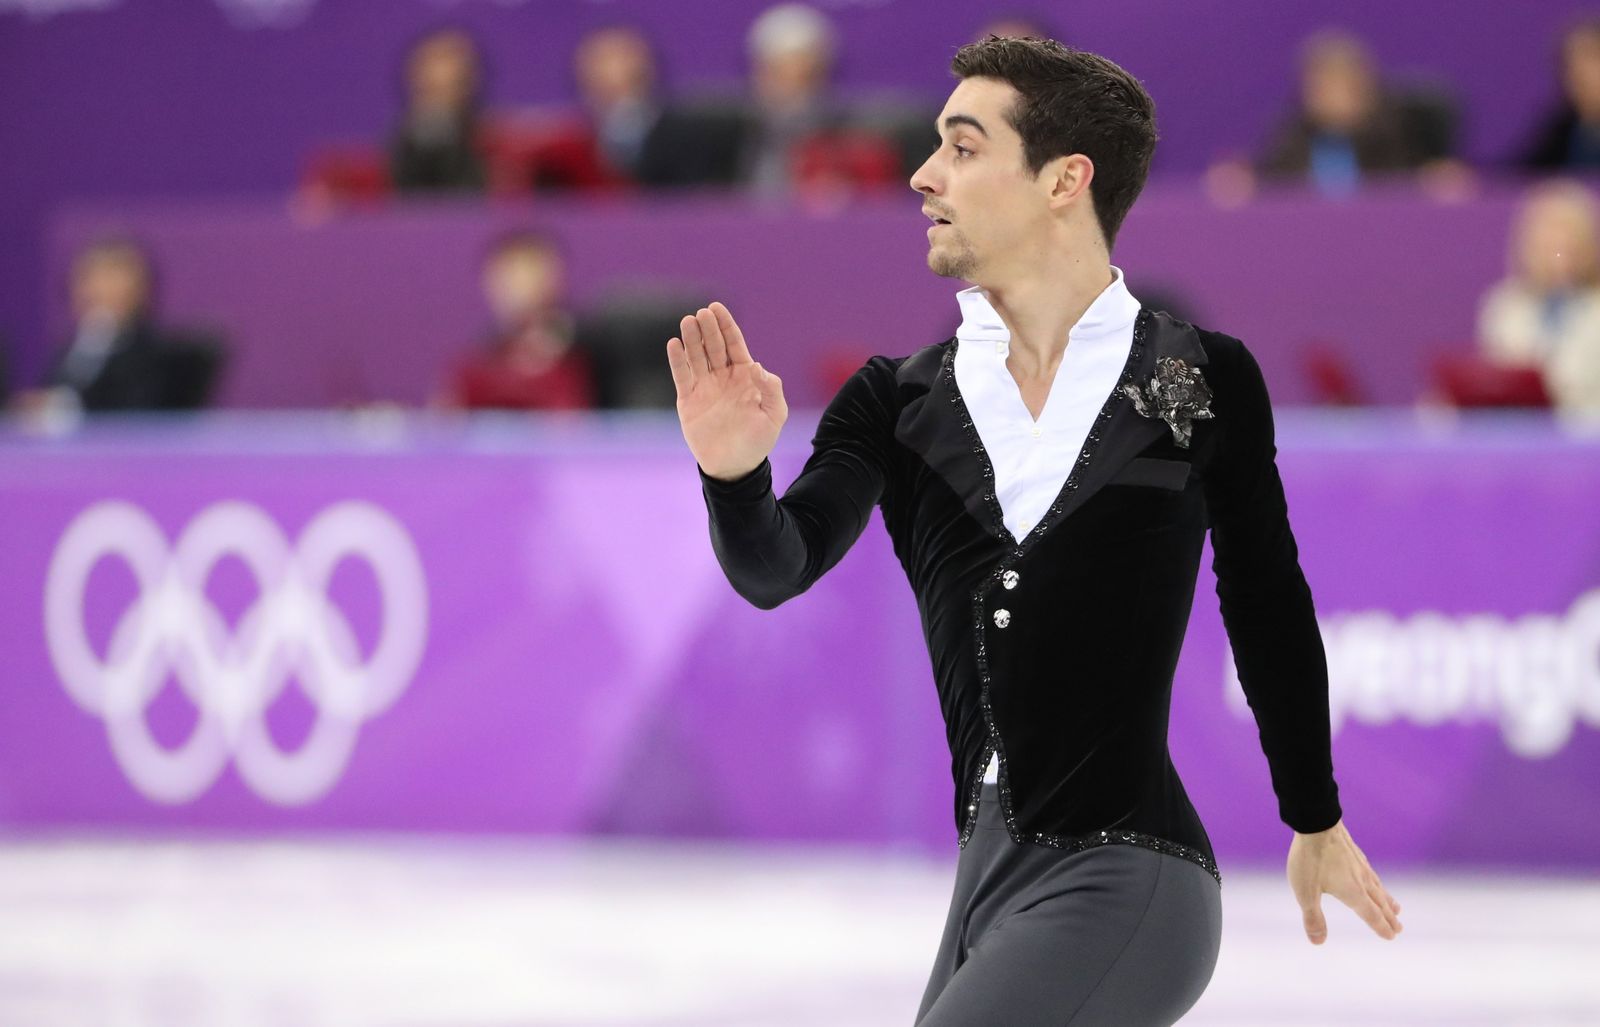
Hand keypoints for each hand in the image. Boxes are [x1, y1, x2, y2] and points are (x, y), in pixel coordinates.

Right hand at [666, 301, 787, 480]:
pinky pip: (682, 376)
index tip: (716, 307)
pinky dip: (677, 360)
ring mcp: (704, 387)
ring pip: (696, 356)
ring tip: (687, 321)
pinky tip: (674, 344)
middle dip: (708, 328)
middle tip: (701, 313)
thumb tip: (757, 366)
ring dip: (692, 338)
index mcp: (744, 376)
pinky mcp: (688, 400)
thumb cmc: (758, 441)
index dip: (726, 325)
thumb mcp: (774, 415)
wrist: (734, 466)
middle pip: (713, 346)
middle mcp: (723, 377)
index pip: (733, 343)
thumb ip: (771, 389)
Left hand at [1287, 819, 1402, 943]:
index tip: (1391, 936)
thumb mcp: (1305, 892)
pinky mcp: (1354, 852)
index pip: (1370, 915)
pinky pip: (1371, 873)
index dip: (1380, 927)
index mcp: (1352, 892)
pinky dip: (1378, 883)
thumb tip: (1318, 942)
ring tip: (1396, 908)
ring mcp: (1359, 864)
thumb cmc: (1309, 858)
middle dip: (1388, 917)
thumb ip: (1312, 917)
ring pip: (1378, 887)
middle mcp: (1361, 880)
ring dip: (1387, 900)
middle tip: (1399, 928)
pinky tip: (1374, 879)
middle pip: (1379, 903)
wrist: (1316, 822)